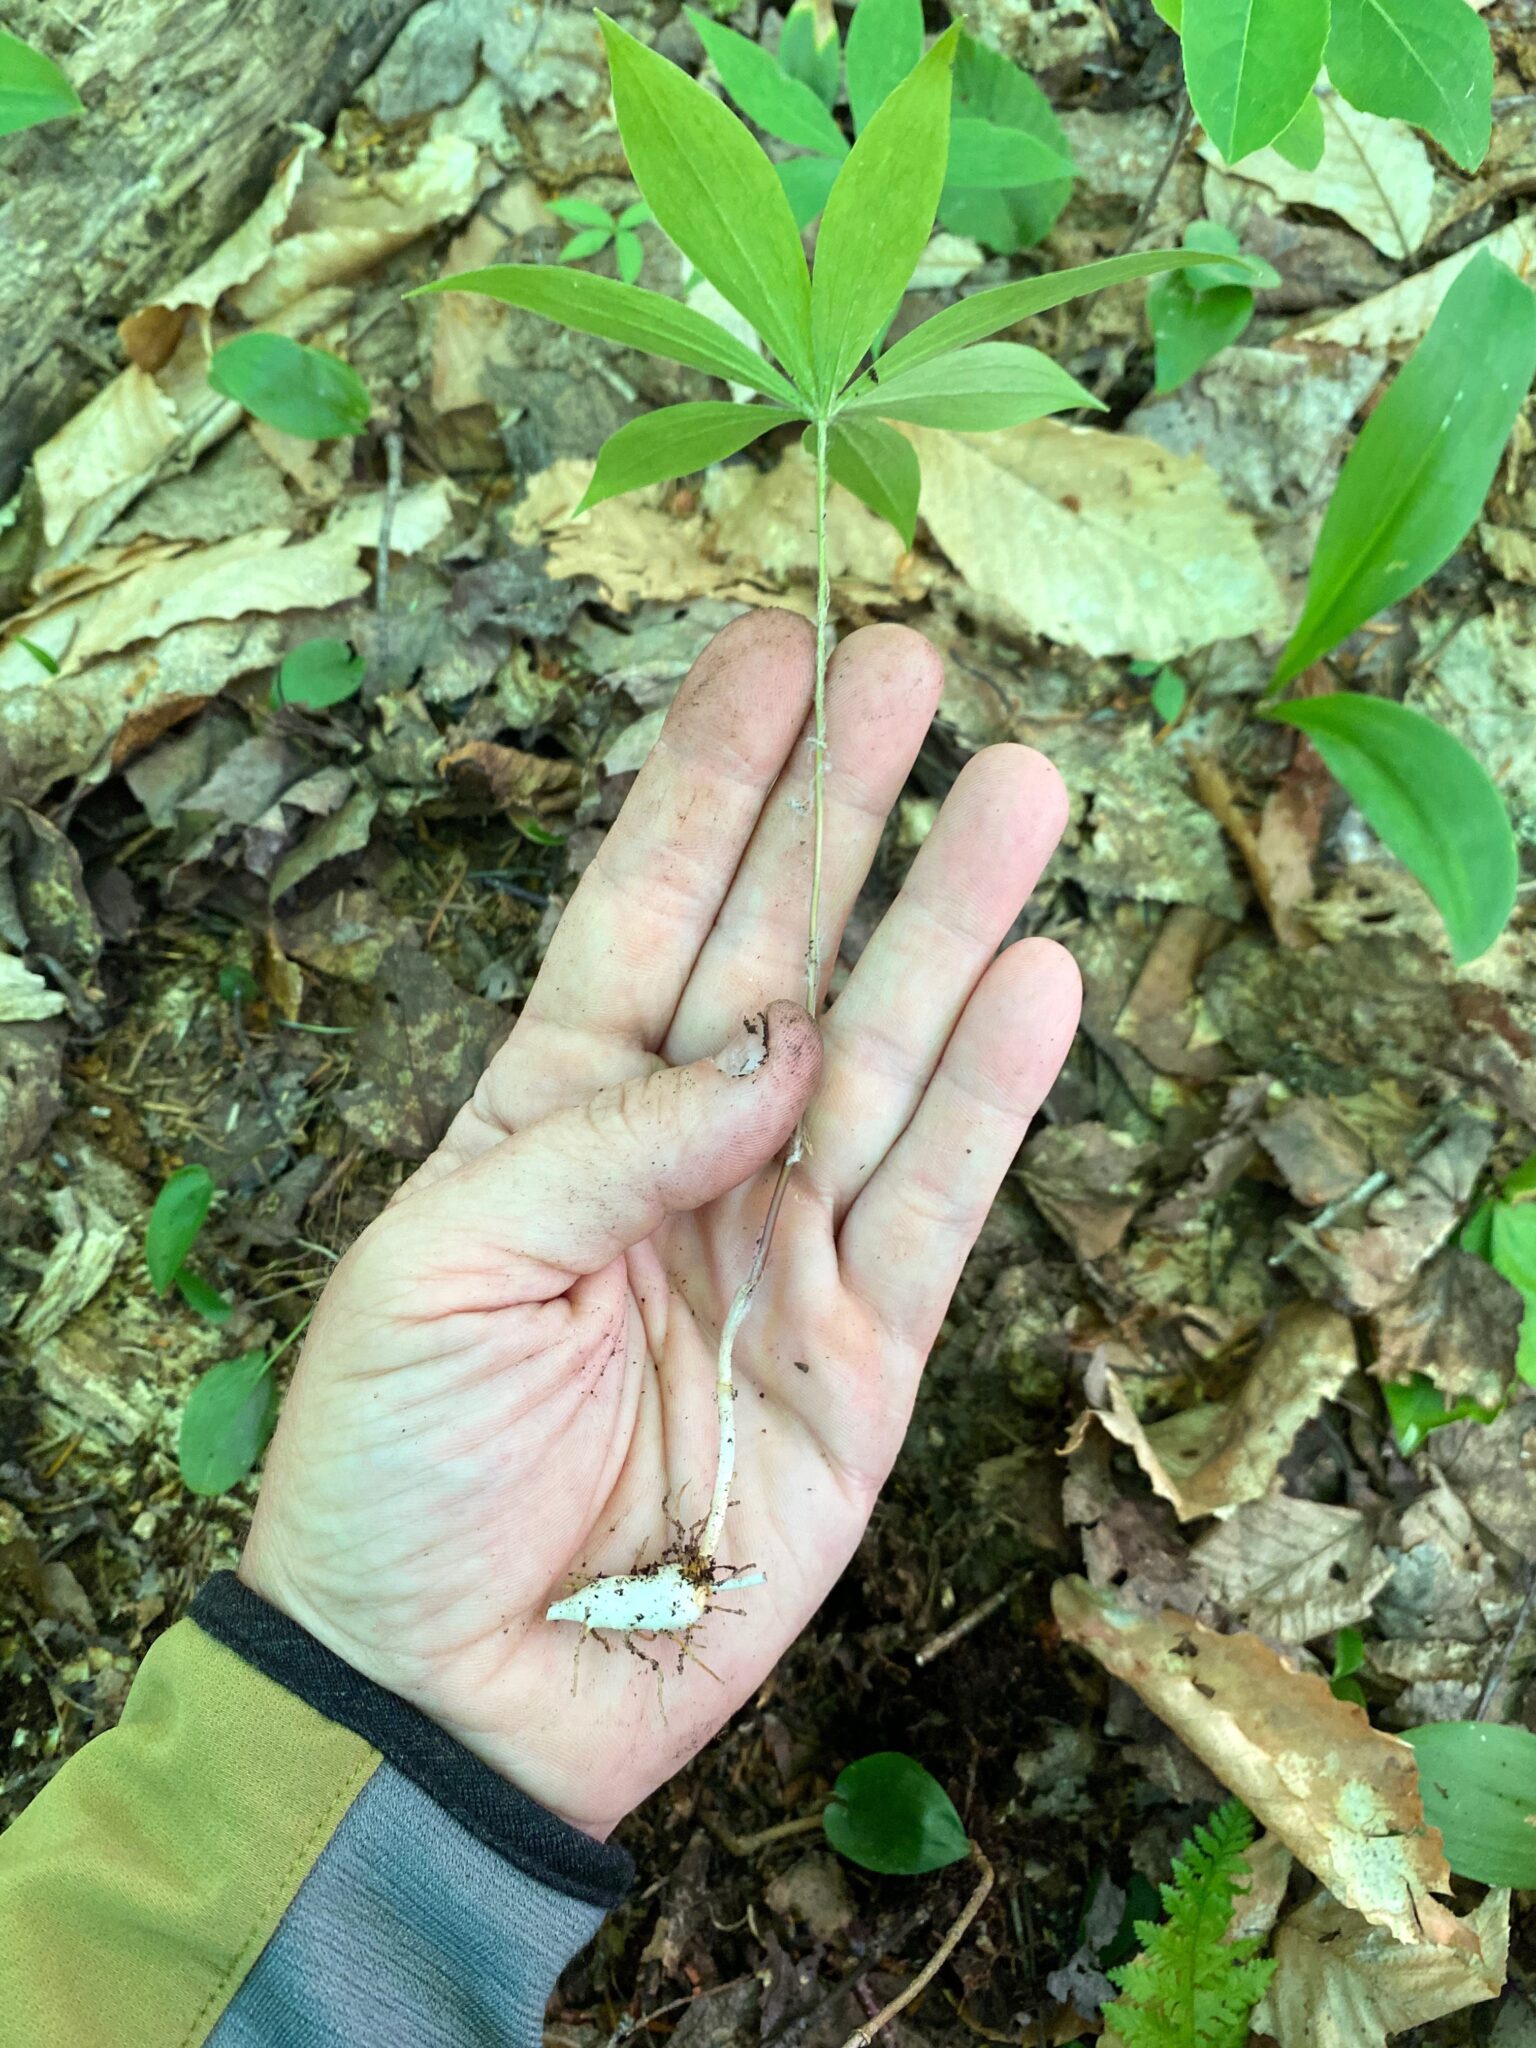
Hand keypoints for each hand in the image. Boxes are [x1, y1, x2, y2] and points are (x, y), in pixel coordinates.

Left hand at [240, 612, 1078, 1838]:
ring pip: (882, 1060)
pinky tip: (1041, 983)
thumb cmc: (397, 1471)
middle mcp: (682, 1159)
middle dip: (850, 815)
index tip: (775, 654)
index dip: (712, 784)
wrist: (453, 1694)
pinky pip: (941, 1208)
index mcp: (553, 1113)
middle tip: (919, 674)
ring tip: (1020, 792)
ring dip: (953, 927)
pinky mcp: (864, 1360)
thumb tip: (776, 1046)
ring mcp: (782, 1253)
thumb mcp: (446, 1265)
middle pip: (785, 956)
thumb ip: (616, 1139)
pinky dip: (993, 1100)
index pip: (646, 912)